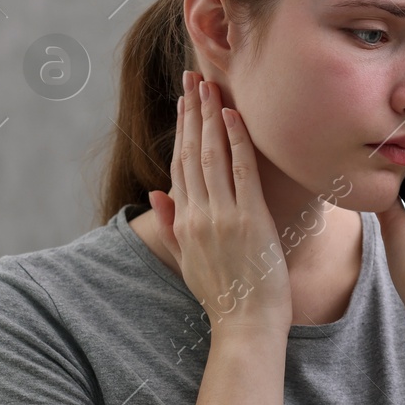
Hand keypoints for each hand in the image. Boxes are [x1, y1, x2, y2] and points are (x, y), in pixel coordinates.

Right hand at [146, 71, 292, 337]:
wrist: (245, 325)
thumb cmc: (223, 297)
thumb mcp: (187, 262)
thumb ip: (169, 226)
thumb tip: (155, 192)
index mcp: (183, 223)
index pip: (180, 166)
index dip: (182, 131)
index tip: (184, 103)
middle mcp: (198, 215)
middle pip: (192, 153)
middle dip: (192, 113)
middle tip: (193, 78)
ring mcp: (223, 216)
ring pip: (213, 155)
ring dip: (210, 117)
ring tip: (209, 86)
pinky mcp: (249, 219)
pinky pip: (241, 170)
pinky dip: (236, 140)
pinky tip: (233, 116)